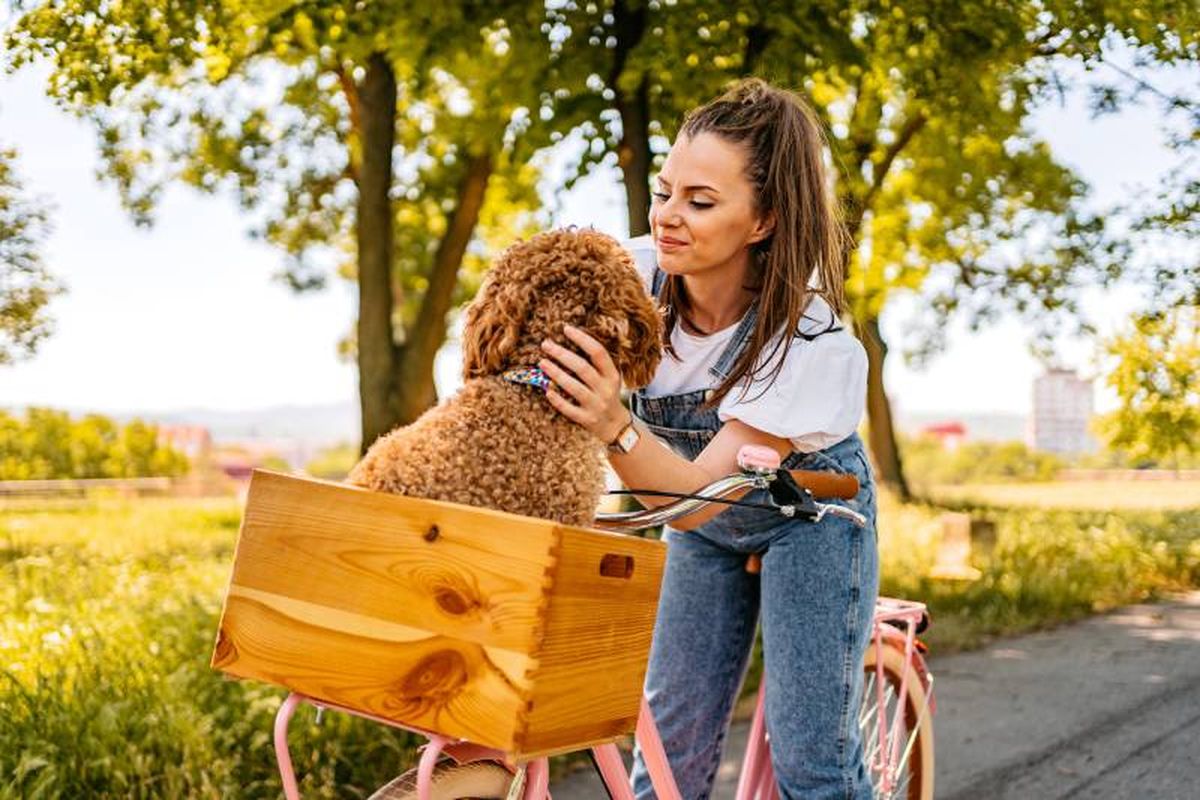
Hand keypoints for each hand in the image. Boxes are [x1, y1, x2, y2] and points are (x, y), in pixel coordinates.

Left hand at [539, 324, 628, 442]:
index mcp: (612, 375)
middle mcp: (605, 389)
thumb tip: (571, 341)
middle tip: (546, 344)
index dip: (582, 339)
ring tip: (542, 362)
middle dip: (562, 354)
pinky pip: (569, 409)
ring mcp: (596, 405)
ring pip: (574, 387)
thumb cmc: (607, 395)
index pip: (598, 352)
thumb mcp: (609, 378)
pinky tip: (547, 390)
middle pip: (582, 368)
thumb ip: (596, 363)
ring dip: (556, 373)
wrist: (616, 426)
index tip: (566, 329)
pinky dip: (557, 400)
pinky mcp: (587, 420)